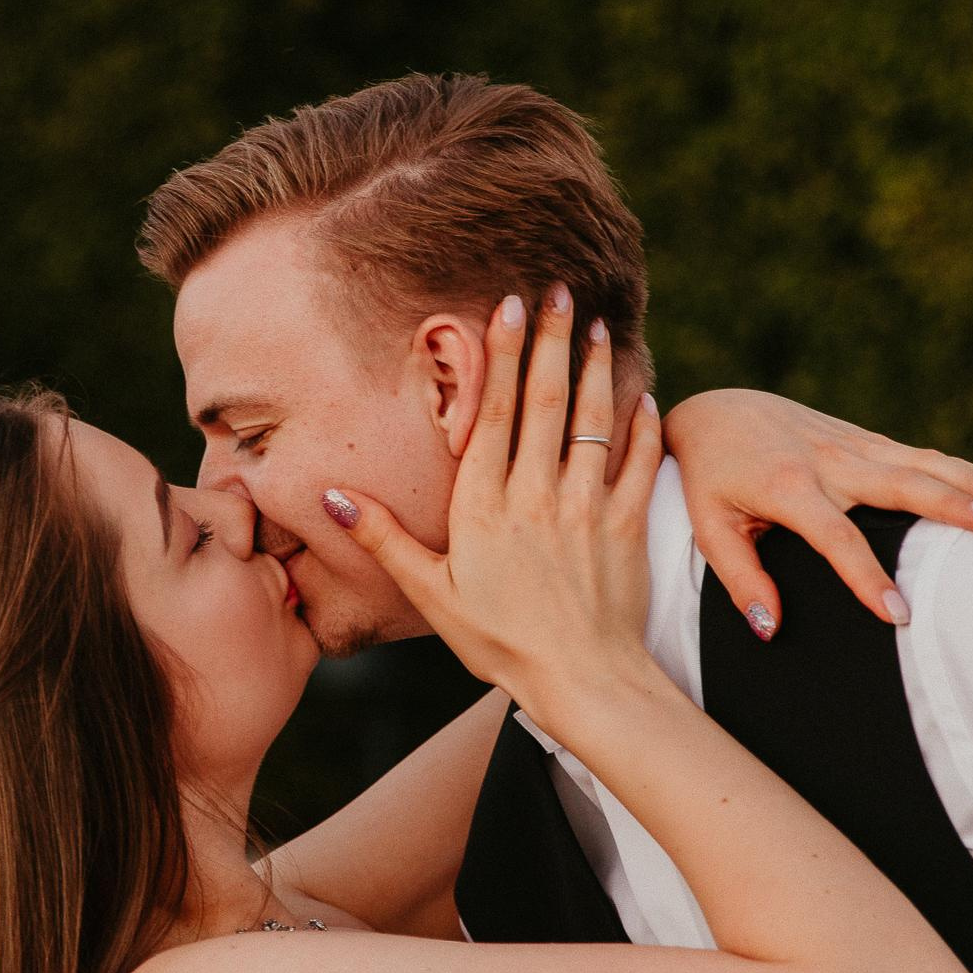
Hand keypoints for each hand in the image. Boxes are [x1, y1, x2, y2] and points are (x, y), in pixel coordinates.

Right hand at [323, 287, 663, 703]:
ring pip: (593, 420)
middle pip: (546, 402)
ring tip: (598, 325)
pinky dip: (641, 424)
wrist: (583, 681)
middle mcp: (537, 495)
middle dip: (552, 341)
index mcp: (485, 507)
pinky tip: (642, 393)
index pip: (495, 414)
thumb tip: (331, 498)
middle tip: (559, 291)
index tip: (508, 308)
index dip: (502, 357)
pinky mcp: (627, 526)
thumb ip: (384, 540)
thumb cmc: (500, 642)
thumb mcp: (431, 594)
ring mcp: (588, 507)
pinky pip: (637, 461)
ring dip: (596, 368)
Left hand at [660, 388, 972, 634]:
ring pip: (925, 463)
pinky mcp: (867, 440)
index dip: (866, 577)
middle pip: (901, 484)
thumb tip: (770, 629)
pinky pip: (927, 456)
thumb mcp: (710, 528)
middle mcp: (829, 461)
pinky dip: (972, 471)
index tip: (899, 615)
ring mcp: (854, 445)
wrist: (716, 412)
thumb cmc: (710, 480)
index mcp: (788, 488)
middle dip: (949, 506)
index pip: (836, 537)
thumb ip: (739, 579)